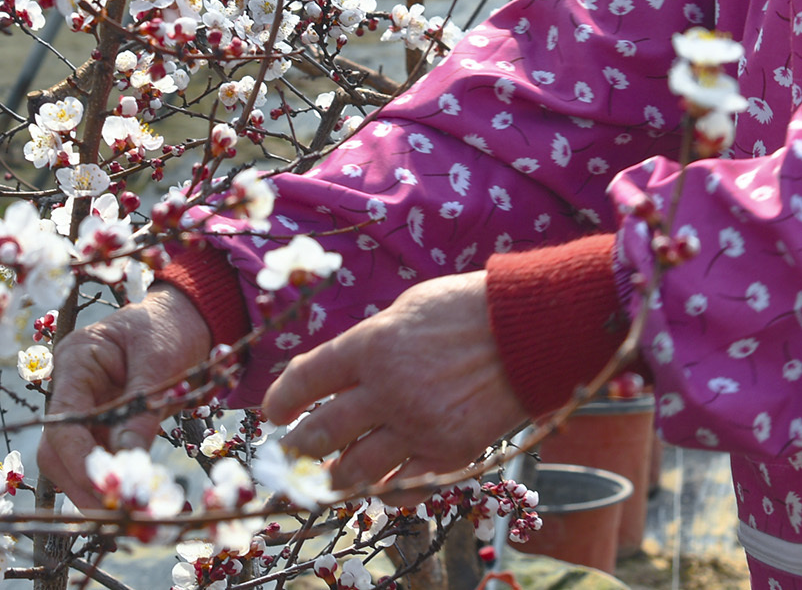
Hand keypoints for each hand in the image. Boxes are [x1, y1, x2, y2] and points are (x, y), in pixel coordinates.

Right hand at [41, 286, 216, 508]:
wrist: (184, 320)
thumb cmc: (169, 328)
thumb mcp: (161, 361)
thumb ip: (141, 409)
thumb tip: (128, 461)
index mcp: (75, 361)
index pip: (62, 421)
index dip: (79, 459)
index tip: (107, 486)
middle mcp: (70, 390)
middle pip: (57, 450)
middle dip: (85, 484)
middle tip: (121, 513)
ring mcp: (83, 411)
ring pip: (73, 464)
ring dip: (99, 491)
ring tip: (135, 513)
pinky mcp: (101, 428)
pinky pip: (99, 462)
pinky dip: (115, 483)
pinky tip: (138, 500)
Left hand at [261, 272, 521, 496]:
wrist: (528, 331)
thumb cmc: (466, 309)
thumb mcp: (405, 310)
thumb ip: (368, 345)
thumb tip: (336, 372)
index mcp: (370, 346)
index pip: (305, 380)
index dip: (280, 401)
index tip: (273, 414)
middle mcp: (386, 390)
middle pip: (320, 434)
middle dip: (298, 449)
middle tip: (291, 455)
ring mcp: (416, 426)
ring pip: (354, 471)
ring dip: (333, 480)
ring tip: (326, 481)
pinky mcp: (448, 453)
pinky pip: (405, 487)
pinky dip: (387, 491)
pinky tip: (381, 489)